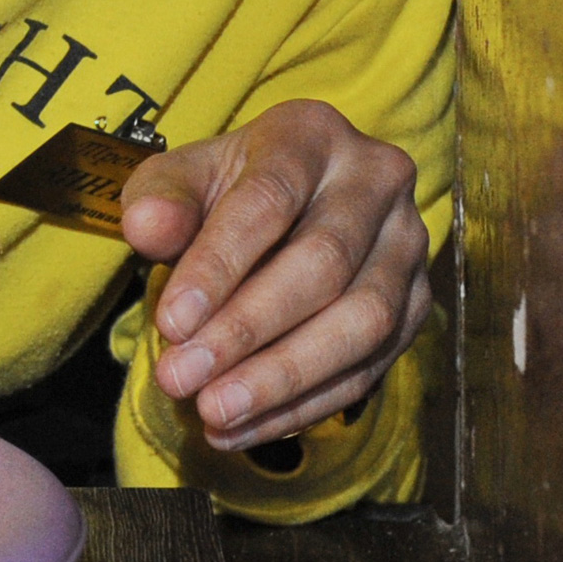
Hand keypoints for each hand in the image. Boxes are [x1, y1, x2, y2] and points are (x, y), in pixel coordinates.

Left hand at [118, 99, 431, 452]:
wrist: (283, 208)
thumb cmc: (225, 191)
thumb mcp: (180, 181)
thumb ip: (160, 201)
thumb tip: (146, 227)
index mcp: (312, 135)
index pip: (269, 200)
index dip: (220, 265)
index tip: (171, 323)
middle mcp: (377, 181)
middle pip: (323, 264)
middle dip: (247, 331)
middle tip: (182, 377)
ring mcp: (408, 246)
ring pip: (361, 321)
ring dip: (283, 378)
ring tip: (214, 410)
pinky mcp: (416, 306)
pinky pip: (369, 366)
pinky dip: (304, 405)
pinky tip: (244, 426)